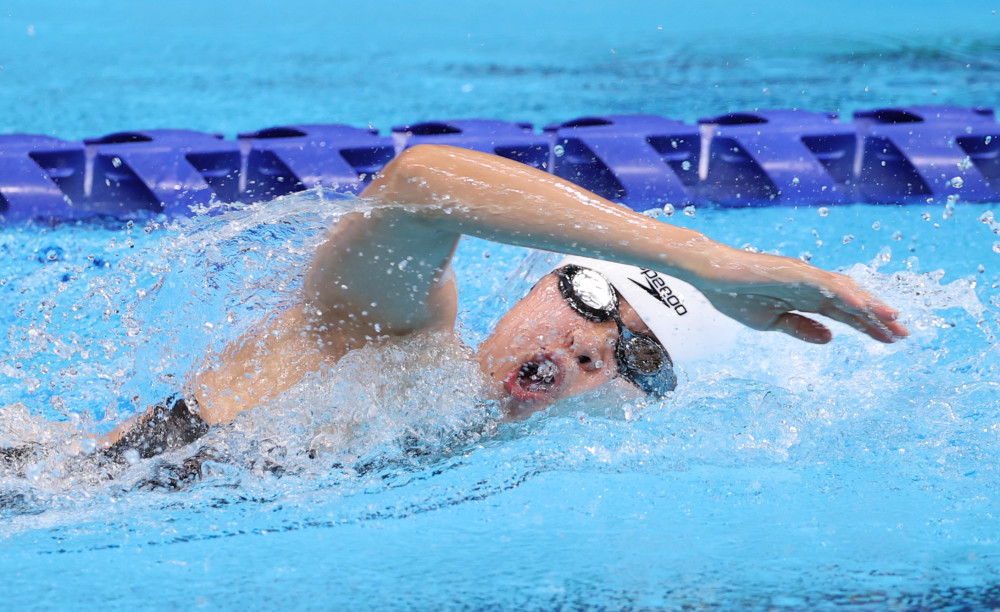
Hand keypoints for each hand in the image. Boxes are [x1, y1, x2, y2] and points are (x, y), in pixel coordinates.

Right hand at [695, 249, 907, 343]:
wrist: (709, 275)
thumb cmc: (734, 295)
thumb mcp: (770, 322)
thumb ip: (800, 328)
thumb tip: (831, 339)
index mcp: (805, 299)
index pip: (845, 314)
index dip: (868, 326)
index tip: (891, 341)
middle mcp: (810, 285)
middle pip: (851, 301)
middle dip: (878, 317)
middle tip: (905, 333)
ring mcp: (802, 276)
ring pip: (844, 290)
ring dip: (869, 302)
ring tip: (892, 317)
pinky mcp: (791, 271)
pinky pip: (821, 282)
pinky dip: (842, 292)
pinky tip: (859, 302)